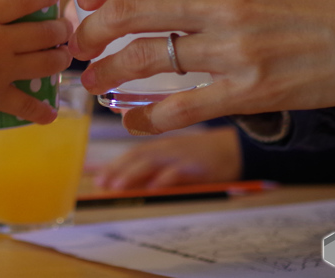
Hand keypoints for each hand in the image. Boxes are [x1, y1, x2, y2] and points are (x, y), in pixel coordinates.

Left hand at [70, 0, 334, 134]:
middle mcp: (223, 5)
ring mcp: (236, 50)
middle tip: (78, 42)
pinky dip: (148, 117)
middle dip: (90, 30)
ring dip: (108, 73)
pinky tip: (133, 120)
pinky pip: (184, 107)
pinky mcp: (252, 91)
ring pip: (148, 60)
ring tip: (92, 82)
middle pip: (129, 12)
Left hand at [93, 126, 241, 189]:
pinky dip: (165, 179)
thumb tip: (125, 185)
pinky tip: (153, 188)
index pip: (133, 154)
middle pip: (138, 157)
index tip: (98, 178)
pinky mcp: (198, 165)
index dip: (115, 165)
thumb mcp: (175, 159)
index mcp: (160, 146)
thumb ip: (153, 169)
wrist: (235, 151)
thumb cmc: (200, 157)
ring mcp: (182, 155)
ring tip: (117, 187)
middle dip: (117, 170)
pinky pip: (179, 172)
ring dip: (133, 174)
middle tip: (101, 184)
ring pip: (153, 162)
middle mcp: (167, 148)